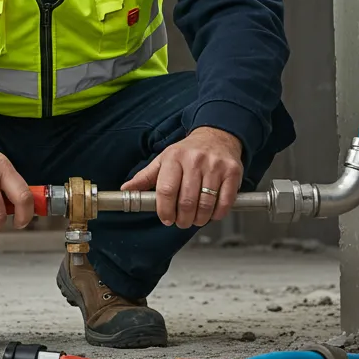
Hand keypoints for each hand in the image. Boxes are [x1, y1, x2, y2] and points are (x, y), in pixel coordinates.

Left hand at [121, 127, 243, 228]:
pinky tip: (212, 213)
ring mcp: (215, 166)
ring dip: (199, 219)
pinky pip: (225, 201)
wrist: (217, 136)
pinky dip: (217, 214)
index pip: (166, 190)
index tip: (166, 219)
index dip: (164, 210)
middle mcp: (195, 160)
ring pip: (206, 204)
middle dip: (182, 219)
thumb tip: (126, 190)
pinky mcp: (232, 172)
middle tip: (181, 222)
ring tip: (195, 219)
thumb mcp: (163, 160)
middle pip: (186, 201)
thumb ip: (145, 177)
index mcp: (174, 158)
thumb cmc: (188, 152)